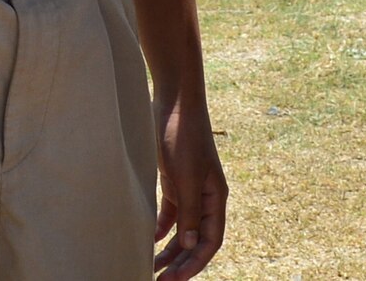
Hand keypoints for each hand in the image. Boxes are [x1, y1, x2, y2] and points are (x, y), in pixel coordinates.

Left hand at [151, 90, 227, 279]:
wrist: (174, 102)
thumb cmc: (184, 136)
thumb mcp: (187, 176)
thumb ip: (190, 211)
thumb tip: (192, 244)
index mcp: (215, 198)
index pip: (211, 241)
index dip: (196, 263)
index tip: (176, 280)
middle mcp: (205, 197)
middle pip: (196, 240)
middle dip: (181, 262)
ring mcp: (189, 189)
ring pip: (182, 230)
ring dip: (170, 250)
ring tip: (152, 268)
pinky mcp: (173, 180)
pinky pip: (170, 214)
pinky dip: (161, 229)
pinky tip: (149, 241)